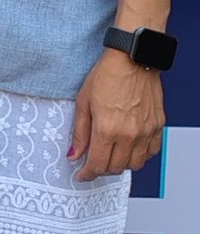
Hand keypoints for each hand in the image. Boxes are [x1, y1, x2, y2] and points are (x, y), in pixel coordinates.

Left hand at [69, 46, 164, 179]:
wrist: (133, 59)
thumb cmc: (107, 75)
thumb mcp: (83, 102)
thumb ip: (80, 132)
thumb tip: (74, 153)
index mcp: (107, 129)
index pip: (97, 165)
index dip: (87, 174)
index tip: (82, 174)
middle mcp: (129, 134)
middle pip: (115, 168)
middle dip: (101, 169)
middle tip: (94, 161)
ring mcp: (146, 132)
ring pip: (134, 164)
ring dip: (121, 164)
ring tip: (111, 154)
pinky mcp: (157, 126)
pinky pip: (151, 153)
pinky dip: (139, 156)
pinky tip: (129, 147)